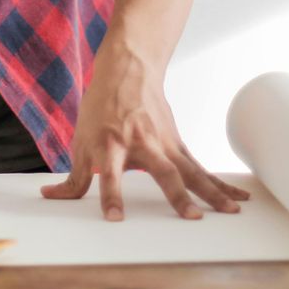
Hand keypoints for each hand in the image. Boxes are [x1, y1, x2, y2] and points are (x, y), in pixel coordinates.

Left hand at [40, 47, 250, 220]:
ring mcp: (165, 143)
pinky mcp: (178, 144)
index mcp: (111, 144)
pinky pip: (200, 168)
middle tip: (191, 218)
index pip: (110, 176)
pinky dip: (220, 184)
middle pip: (163, 172)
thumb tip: (50, 196)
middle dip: (177, 196)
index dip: (111, 196)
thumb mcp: (81, 139)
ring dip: (212, 193)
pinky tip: (237, 198)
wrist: (129, 69)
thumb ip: (73, 176)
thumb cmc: (100, 107)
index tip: (115, 219)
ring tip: (230, 213)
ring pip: (191, 171)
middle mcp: (142, 144)